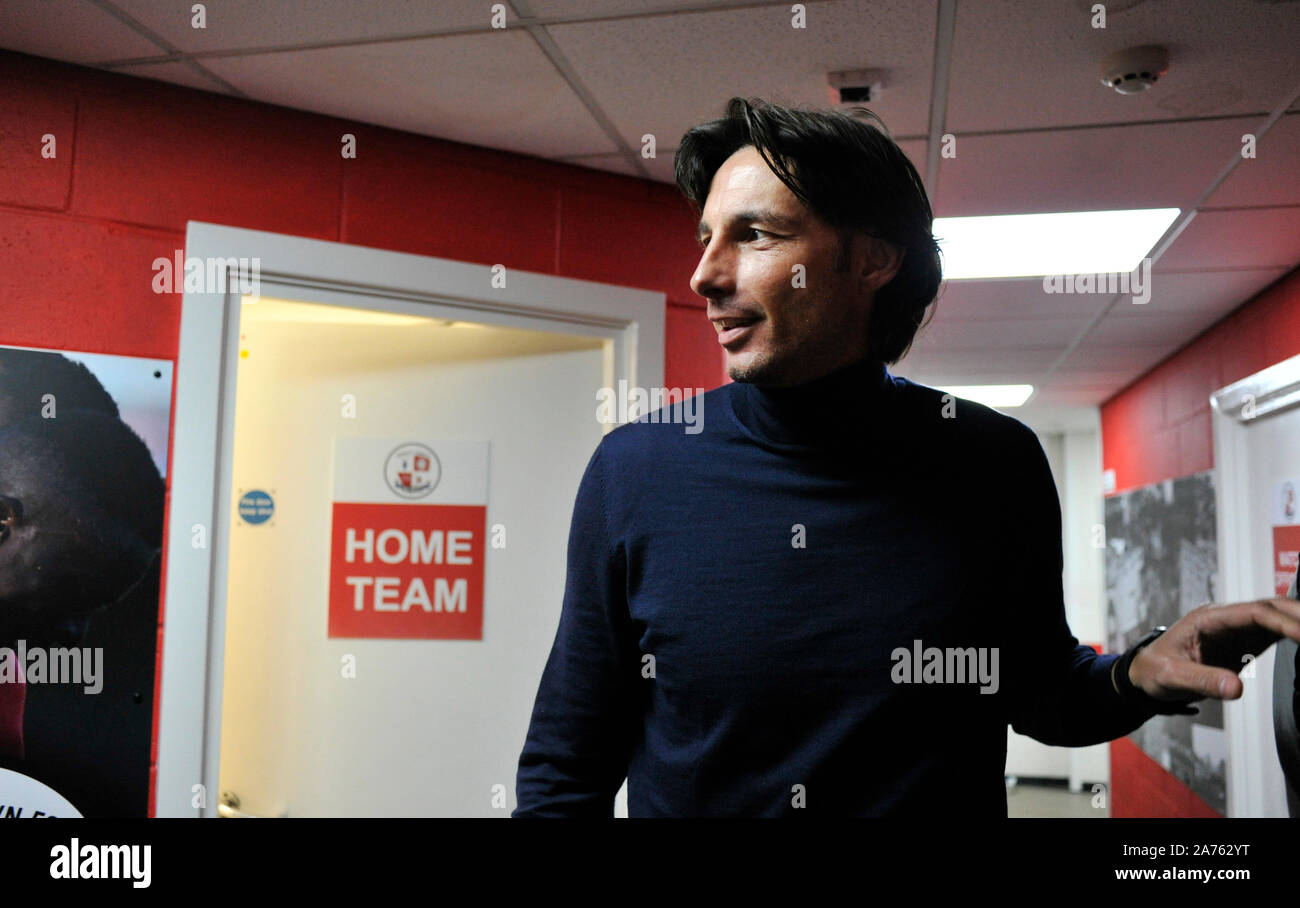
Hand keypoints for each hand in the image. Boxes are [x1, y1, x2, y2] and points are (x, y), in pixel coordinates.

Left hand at [1129, 597, 1299, 701]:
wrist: (1146, 674)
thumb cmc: (1154, 670)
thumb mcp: (1172, 677)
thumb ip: (1203, 680)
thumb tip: (1237, 688)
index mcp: (1208, 619)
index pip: (1254, 613)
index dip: (1284, 621)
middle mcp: (1225, 618)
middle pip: (1272, 608)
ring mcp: (1236, 628)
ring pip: (1277, 617)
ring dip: (1299, 622)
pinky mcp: (1243, 642)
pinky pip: (1275, 633)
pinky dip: (1295, 635)